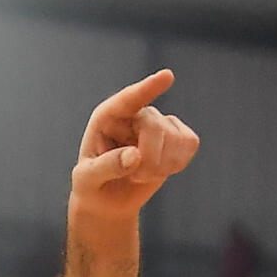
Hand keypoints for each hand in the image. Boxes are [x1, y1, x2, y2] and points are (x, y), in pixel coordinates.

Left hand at [70, 70, 198, 222]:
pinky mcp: (177, 135)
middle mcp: (134, 114)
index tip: (167, 76)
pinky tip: (158, 171)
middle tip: (133, 177)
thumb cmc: (91, 186)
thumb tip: (134, 156)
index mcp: (107, 117)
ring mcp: (158, 122)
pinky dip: (177, 164)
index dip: (148, 88)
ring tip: (140, 174)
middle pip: (155, 127)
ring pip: (176, 137)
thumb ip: (107, 167)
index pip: (129, 99)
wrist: (107, 201)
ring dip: (161, 166)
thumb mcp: (87, 180)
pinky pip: (190, 143)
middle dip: (148, 160)